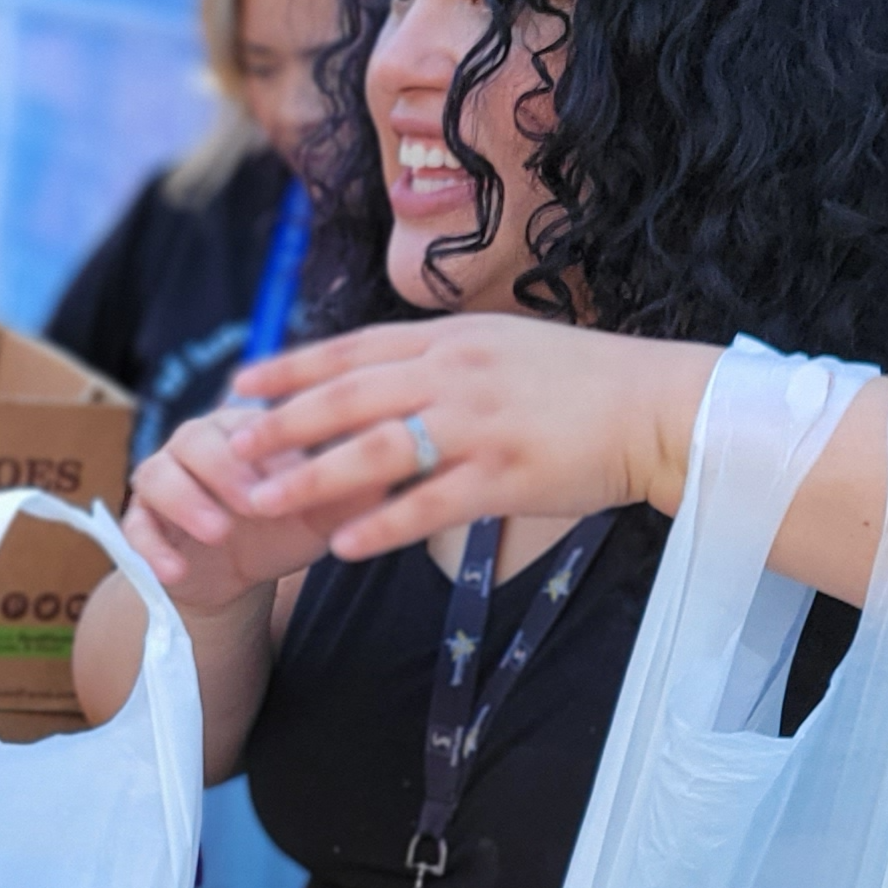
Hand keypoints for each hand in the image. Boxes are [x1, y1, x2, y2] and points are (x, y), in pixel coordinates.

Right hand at [121, 407, 367, 609]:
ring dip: (186, 501)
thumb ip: (355, 491)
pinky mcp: (143, 521)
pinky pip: (135, 527)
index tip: (292, 475)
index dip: (267, 444)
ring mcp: (164, 479)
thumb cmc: (287, 526)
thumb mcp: (326, 513)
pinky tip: (174, 570)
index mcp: (244, 428)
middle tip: (254, 503)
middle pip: (195, 438)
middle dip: (224, 471)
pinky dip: (150, 548)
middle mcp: (197, 444)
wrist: (239, 574)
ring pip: (157, 474)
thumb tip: (401, 465)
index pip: (249, 422)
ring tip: (218, 531)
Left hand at [225, 317, 720, 561]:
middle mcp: (455, 375)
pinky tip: (340, 548)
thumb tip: (379, 371)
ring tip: (260, 504)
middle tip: (228, 448)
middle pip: (348, 398)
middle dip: (281, 425)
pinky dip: (380, 526)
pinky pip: (428, 505)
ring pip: (375, 451)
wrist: (659, 406)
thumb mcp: (499, 347)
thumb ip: (438, 359)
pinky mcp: (505, 476)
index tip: (239, 384)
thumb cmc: (578, 381)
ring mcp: (479, 425)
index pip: (351, 349)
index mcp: (450, 340)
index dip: (291, 368)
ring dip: (311, 479)